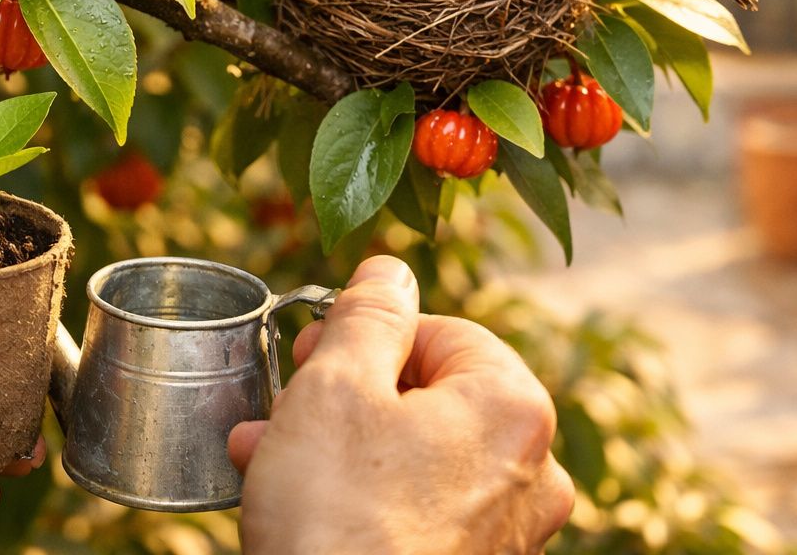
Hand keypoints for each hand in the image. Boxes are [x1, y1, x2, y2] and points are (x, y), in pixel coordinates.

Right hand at [228, 256, 572, 553]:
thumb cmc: (338, 517)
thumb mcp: (336, 387)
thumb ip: (367, 313)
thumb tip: (391, 268)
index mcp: (514, 406)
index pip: (441, 331)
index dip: (365, 334)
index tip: (310, 355)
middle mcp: (531, 470)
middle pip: (428, 395)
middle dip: (341, 395)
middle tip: (281, 404)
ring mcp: (508, 532)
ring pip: (415, 456)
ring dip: (338, 445)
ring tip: (265, 454)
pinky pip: (417, 510)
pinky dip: (363, 496)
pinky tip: (300, 502)